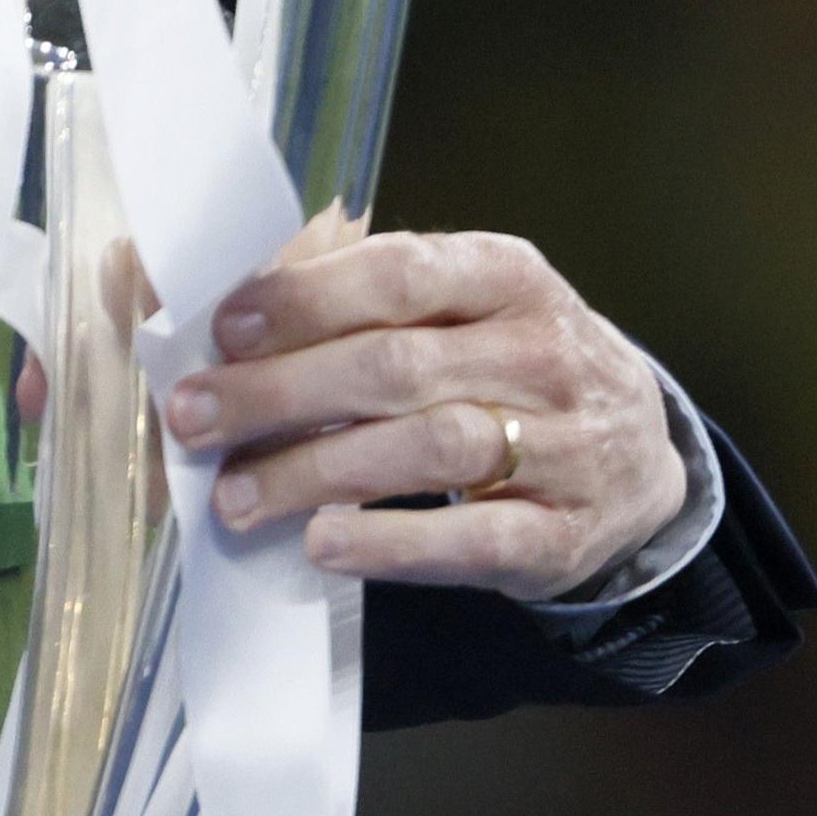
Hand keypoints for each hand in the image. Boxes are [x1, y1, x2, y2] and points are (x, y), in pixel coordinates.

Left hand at [164, 230, 687, 601]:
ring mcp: (565, 444)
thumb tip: (183, 290)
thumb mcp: (447, 314)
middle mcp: (543, 351)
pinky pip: (473, 538)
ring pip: (429, 448)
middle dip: (280, 393)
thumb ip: (339, 297)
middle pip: (396, 366)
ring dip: (315, 471)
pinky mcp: (562, 532)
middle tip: (192, 419)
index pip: (401, 272)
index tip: (223, 330)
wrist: (634, 461)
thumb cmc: (499, 370)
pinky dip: (390, 542)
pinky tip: (322, 542)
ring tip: (233, 497)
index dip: (306, 300)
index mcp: (504, 276)